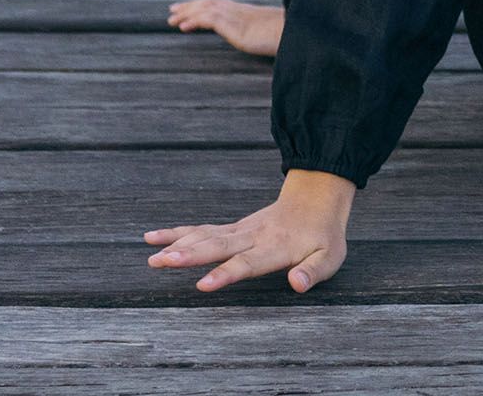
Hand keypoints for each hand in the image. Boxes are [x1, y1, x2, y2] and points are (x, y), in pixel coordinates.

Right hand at [145, 170, 352, 292]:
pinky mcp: (231, 228)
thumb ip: (314, 272)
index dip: (226, 273)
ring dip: (178, 245)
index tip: (203, 284)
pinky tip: (152, 239)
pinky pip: (201, 230)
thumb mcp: (330, 257)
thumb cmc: (323, 236)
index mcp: (275, 247)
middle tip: (164, 263)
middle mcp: (253, 237)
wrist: (317, 199)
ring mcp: (240, 230)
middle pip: (218, 246)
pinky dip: (176, 233)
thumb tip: (297, 284)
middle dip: (191, 256)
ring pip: (205, 236)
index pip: (247, 262)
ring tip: (152, 258)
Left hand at [166, 0, 283, 57]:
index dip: (204, 4)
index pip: (221, 4)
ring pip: (206, 9)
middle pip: (210, 3)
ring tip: (172, 19)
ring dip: (187, 13)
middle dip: (190, 5)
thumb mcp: (275, 34)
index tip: (191, 7)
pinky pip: (208, 19)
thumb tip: (270, 42)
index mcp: (248, 12)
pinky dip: (194, 21)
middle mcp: (240, 10)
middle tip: (173, 9)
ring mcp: (237, 16)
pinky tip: (182, 27)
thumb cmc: (291, 36)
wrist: (299, 32)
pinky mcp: (234, 24)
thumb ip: (267, 35)